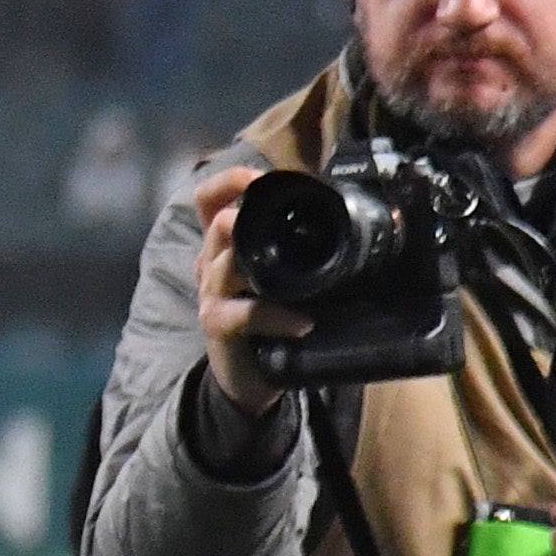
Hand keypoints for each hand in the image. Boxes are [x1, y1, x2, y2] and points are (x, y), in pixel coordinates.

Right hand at [191, 165, 311, 414]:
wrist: (249, 376)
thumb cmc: (270, 319)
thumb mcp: (280, 277)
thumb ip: (295, 248)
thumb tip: (347, 216)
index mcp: (223, 245)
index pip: (209, 200)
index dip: (229, 182)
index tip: (260, 179)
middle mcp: (210, 263)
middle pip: (218, 224)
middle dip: (248, 215)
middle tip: (288, 216)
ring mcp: (211, 294)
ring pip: (226, 264)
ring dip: (261, 263)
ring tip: (299, 274)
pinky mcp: (217, 325)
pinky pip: (245, 313)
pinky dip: (277, 317)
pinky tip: (304, 323)